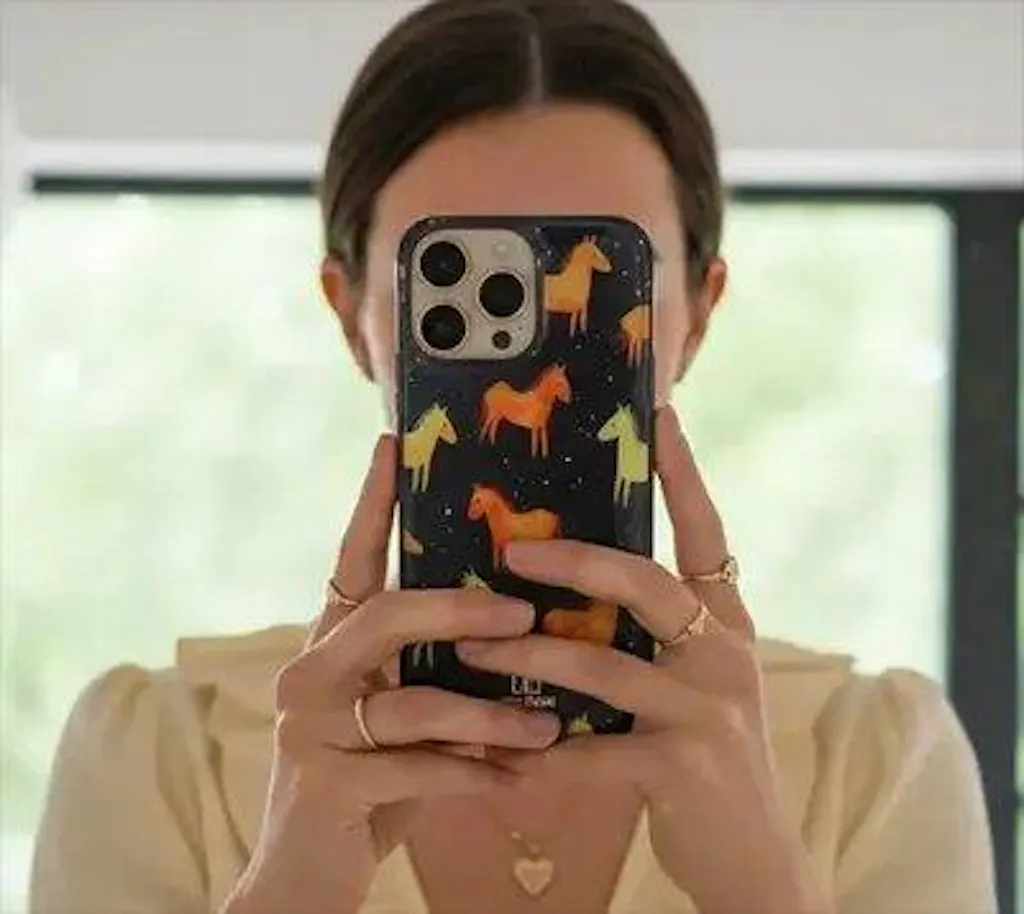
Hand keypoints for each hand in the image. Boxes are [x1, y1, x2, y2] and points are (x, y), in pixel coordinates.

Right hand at [222, 436, 559, 913]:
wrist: (306, 874)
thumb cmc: (369, 781)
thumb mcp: (400, 714)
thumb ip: (432, 669)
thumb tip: (518, 625)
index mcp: (332, 643)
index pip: (352, 560)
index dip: (372, 503)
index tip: (393, 442)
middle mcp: (310, 670)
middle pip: (387, 615)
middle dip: (460, 610)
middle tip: (525, 614)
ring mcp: (310, 725)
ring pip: (412, 700)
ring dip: (488, 715)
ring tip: (548, 726)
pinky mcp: (325, 781)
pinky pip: (416, 768)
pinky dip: (473, 772)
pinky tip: (516, 779)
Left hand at [454, 408, 830, 913]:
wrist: (753, 860)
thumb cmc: (704, 758)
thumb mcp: (693, 684)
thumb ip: (652, 637)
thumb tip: (572, 585)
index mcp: (725, 625)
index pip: (708, 534)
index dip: (685, 475)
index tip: (659, 416)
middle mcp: (724, 654)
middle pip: (647, 584)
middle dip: (574, 561)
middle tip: (511, 548)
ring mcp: (708, 710)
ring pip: (603, 665)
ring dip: (529, 654)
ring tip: (469, 645)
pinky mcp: (682, 767)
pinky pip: (590, 750)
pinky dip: (537, 750)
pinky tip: (492, 750)